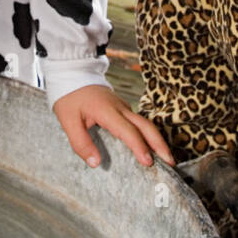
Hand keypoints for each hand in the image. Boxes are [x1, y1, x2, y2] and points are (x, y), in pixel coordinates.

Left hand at [52, 85, 175, 168]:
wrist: (73, 74)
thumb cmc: (70, 97)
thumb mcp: (67, 121)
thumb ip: (81, 143)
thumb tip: (96, 163)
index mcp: (107, 111)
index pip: (128, 131)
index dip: (139, 147)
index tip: (148, 162)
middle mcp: (121, 108)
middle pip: (146, 126)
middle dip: (160, 144)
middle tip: (170, 163)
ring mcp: (124, 107)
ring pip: (145, 124)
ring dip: (157, 140)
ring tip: (166, 159)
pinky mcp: (123, 108)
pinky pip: (139, 123)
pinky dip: (148, 135)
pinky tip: (150, 148)